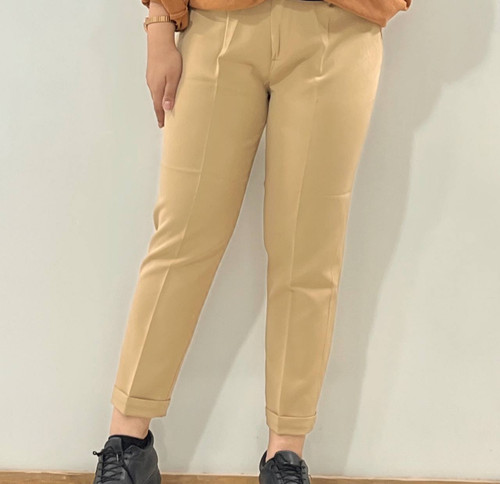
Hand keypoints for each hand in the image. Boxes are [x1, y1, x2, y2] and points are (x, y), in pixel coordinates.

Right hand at [145, 6, 182, 127]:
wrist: (160, 41)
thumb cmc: (169, 58)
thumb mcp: (173, 78)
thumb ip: (170, 93)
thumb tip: (167, 109)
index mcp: (157, 88)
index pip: (159, 107)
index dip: (161, 117)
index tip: (162, 126)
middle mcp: (152, 85)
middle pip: (156, 102)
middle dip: (160, 112)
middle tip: (163, 121)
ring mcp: (151, 78)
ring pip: (155, 95)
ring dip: (159, 103)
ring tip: (163, 110)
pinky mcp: (152, 72)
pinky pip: (155, 87)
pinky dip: (158, 94)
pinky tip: (162, 94)